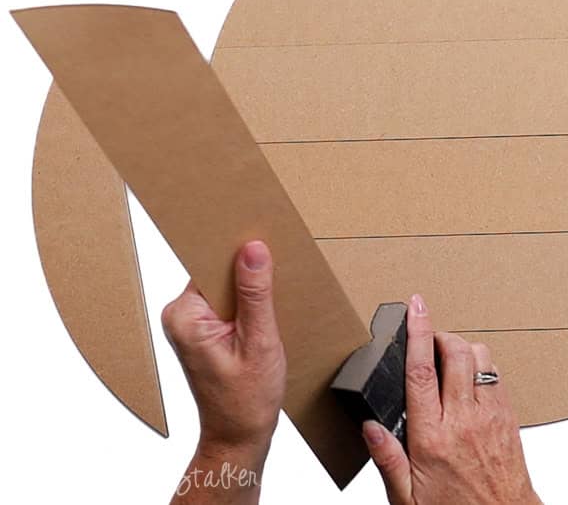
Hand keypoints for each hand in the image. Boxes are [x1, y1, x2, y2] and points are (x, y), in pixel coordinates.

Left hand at [163, 240, 286, 502]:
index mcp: (185, 316)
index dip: (237, 251)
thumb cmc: (246, 400)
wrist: (238, 436)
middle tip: (279, 279)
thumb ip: (255, 294)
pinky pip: (227, 304)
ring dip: (252, 293)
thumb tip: (253, 249)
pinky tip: (266, 320)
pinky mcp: (202, 331)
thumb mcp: (259, 342)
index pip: (210, 263)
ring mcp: (190, 324)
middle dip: (249, 274)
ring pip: (225, 288)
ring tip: (272, 311)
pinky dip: (249, 306)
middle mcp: (181, 316)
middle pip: (218, 273)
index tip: (262, 239)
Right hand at [363, 295, 540, 504]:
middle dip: (440, 334)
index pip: (421, 371)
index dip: (417, 333)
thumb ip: (387, 459)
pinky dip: (481, 367)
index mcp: (431, 437)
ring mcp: (489, 415)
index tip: (415, 308)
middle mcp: (463, 419)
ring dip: (463, 349)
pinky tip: (468, 383)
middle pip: (455, 353)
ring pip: (480, 358)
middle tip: (427, 337)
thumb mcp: (407, 498)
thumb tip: (369, 426)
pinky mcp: (507, 416)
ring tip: (447, 360)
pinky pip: (496, 375)